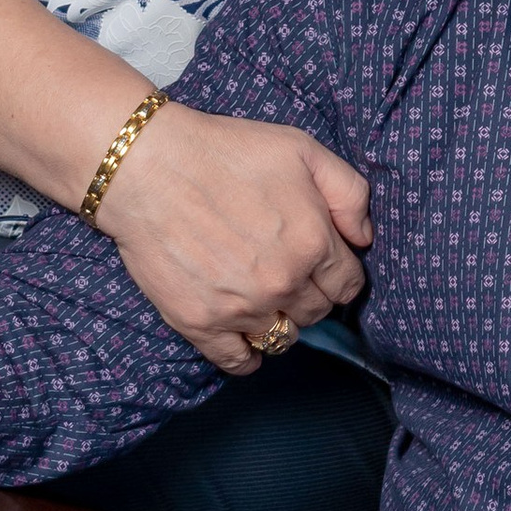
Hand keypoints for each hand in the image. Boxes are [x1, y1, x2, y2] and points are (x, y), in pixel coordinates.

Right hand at [95, 100, 372, 372]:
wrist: (146, 167)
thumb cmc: (224, 151)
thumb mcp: (301, 149)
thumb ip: (348, 191)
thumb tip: (363, 238)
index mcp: (313, 244)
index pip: (348, 285)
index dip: (337, 273)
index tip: (320, 264)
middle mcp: (283, 284)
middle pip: (317, 313)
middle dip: (309, 295)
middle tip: (286, 272)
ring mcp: (242, 309)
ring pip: (283, 338)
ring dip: (281, 322)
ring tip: (263, 299)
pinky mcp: (201, 324)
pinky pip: (239, 362)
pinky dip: (247, 356)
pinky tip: (243, 336)